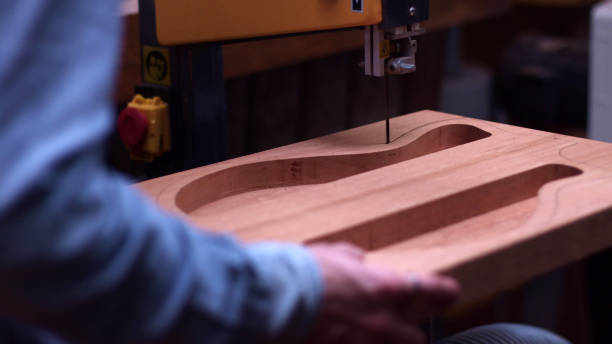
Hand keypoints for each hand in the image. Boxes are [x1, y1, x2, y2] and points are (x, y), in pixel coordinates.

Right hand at [307, 243, 459, 343]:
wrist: (279, 298)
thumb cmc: (305, 272)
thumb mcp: (333, 254)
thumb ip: (352, 259)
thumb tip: (359, 261)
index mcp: (384, 287)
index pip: (430, 289)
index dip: (444, 292)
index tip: (451, 293)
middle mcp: (382, 321)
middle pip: (416, 338)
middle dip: (412, 334)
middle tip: (404, 328)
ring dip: (384, 343)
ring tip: (366, 334)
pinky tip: (344, 339)